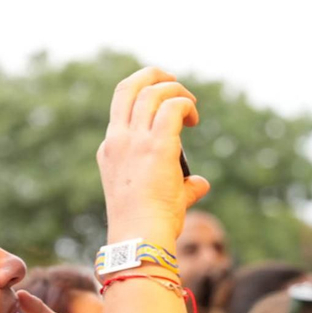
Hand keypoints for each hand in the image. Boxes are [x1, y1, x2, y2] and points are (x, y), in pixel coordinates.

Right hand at [98, 67, 209, 246]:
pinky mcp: (157, 145)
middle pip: (129, 86)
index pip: (122, 107)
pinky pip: (172, 107)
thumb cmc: (148, 225)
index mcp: (110, 150)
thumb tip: (200, 184)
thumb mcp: (157, 198)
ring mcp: (134, 141)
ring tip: (191, 105)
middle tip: (175, 82)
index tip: (166, 104)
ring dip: (175, 90)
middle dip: (154, 75)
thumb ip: (182, 186)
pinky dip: (185, 104)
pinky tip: (195, 118)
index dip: (144, 96)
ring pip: (151, 91)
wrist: (140, 237)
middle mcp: (118, 140)